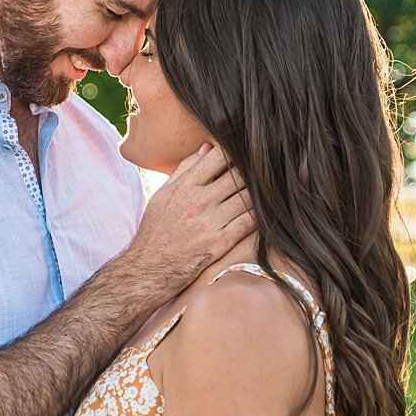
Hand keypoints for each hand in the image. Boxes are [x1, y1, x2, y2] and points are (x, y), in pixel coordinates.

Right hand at [131, 144, 253, 287]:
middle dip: (251, 171)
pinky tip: (263, 212)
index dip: (235, 151)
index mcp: (185, 186)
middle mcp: (199, 202)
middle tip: (263, 171)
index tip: (243, 153)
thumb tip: (207, 147)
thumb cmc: (157, 229)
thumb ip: (186, 169)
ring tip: (265, 191)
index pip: (219, 157)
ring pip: (248, 197)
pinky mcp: (221, 243)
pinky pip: (250, 222)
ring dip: (258, 193)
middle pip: (238, 175)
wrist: (150, 268)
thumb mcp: (164, 194)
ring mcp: (211, 223)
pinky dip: (259, 215)